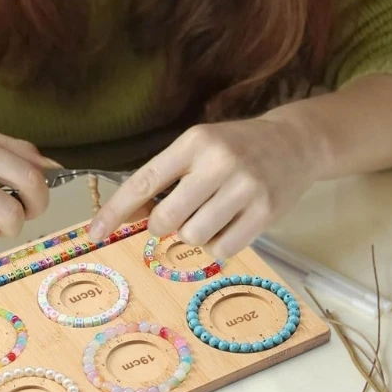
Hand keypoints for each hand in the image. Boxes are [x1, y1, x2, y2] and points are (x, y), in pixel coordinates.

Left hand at [89, 118, 316, 259]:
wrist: (296, 143)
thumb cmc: (237, 148)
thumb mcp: (199, 149)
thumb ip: (166, 179)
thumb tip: (131, 216)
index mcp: (194, 142)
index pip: (145, 181)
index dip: (116, 210)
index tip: (95, 232)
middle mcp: (219, 163)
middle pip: (167, 219)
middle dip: (162, 226)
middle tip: (177, 217)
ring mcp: (245, 188)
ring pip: (193, 237)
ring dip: (192, 235)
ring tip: (209, 216)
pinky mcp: (265, 213)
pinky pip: (222, 249)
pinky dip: (217, 246)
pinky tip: (228, 226)